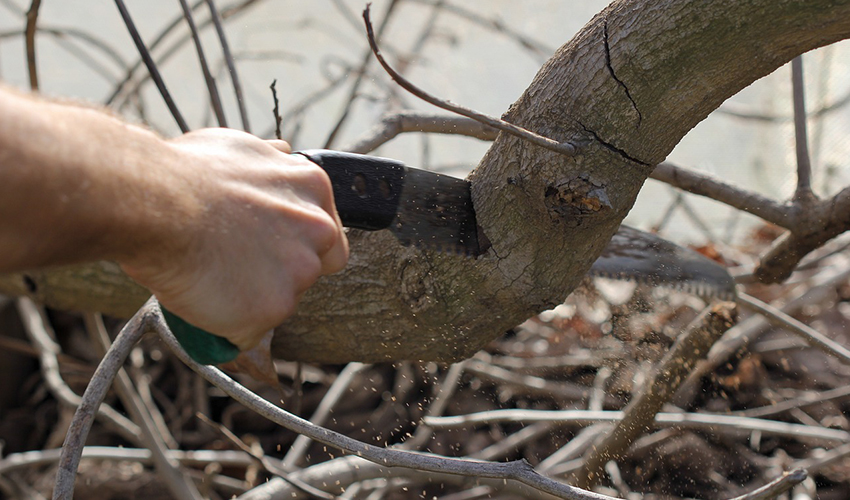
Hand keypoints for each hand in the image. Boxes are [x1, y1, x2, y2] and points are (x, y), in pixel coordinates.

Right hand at [120, 128, 347, 350]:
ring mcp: (299, 272)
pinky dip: (228, 325)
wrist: (154, 202)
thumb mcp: (240, 148)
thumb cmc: (185, 172)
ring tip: (210, 278)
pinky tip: (202, 301)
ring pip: (282, 300)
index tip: (271, 248)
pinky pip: (251, 330)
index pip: (327, 231)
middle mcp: (318, 230)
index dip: (298, 243)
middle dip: (282, 272)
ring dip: (252, 298)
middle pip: (313, 267)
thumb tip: (283, 154)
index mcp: (313, 188)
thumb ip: (271, 162)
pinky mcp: (273, 308)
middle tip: (239, 266)